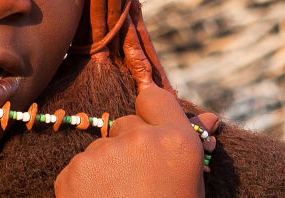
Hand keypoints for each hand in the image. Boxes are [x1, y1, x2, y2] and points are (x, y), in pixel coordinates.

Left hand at [54, 85, 205, 197]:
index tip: (151, 132)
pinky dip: (85, 183)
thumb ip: (189, 147)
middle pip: (126, 124)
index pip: (155, 99)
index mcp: (178, 143)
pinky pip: (80, 166)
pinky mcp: (74, 169)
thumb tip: (211, 118)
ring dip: (107, 167)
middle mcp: (140, 139)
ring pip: (102, 147)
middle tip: (136, 183)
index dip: (152, 115)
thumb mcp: (189, 185)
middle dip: (129, 146)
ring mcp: (103, 152)